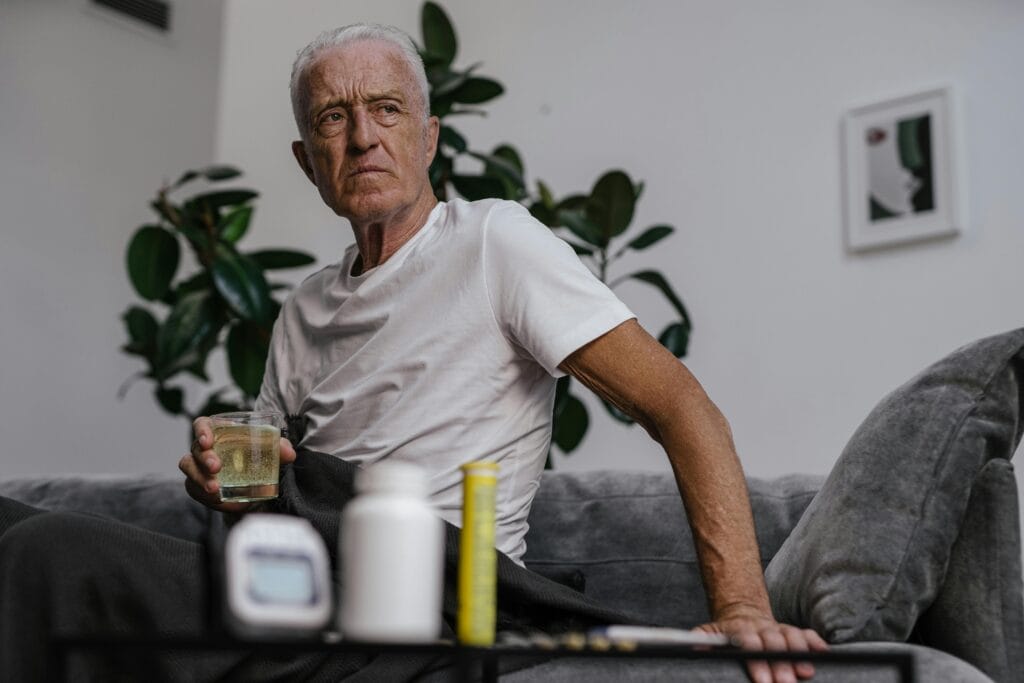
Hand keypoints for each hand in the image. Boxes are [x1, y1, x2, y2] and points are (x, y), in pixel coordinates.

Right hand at [179, 416, 296, 512]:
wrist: (253, 486)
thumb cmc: (257, 458)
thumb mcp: (270, 451)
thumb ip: (280, 448)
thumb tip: (289, 453)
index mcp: (219, 432)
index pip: (202, 425)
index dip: (201, 430)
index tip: (207, 440)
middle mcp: (204, 449)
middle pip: (196, 449)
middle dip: (204, 458)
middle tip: (216, 467)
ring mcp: (198, 468)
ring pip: (189, 468)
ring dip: (200, 478)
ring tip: (215, 488)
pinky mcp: (197, 486)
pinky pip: (194, 489)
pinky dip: (204, 494)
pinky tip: (218, 499)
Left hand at [696, 605, 827, 682]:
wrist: (742, 613)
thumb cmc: (725, 634)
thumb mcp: (708, 633)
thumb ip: (699, 640)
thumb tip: (691, 650)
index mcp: (739, 630)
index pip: (748, 644)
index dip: (756, 662)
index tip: (762, 682)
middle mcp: (761, 628)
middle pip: (773, 643)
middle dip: (780, 664)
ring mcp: (778, 628)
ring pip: (791, 637)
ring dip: (800, 654)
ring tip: (806, 672)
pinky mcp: (791, 631)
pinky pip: (806, 634)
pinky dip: (815, 642)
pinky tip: (824, 653)